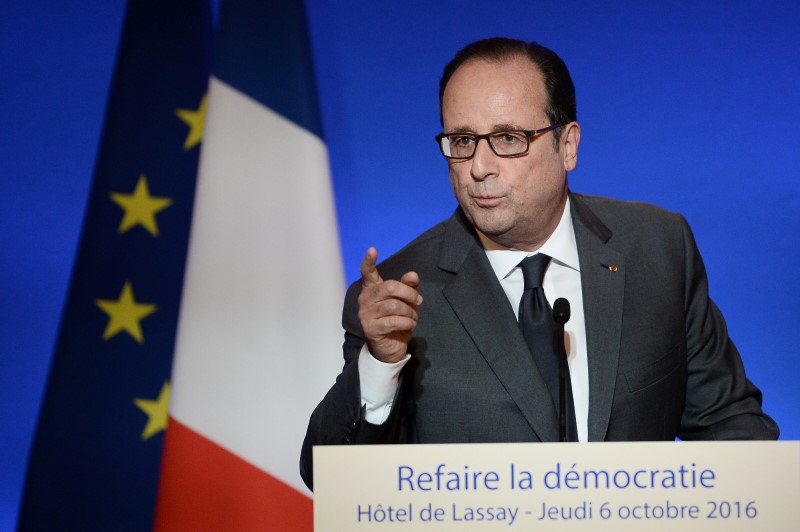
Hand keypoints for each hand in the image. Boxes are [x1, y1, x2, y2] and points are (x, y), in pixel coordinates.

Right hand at [358, 247, 421, 362]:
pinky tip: (409, 325)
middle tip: (419, 301)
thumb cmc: (397, 321)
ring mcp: (366, 314)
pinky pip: (393, 321)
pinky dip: (407, 322)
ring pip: (394, 305)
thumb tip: (413, 274)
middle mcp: (365, 299)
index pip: (367, 272)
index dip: (369, 261)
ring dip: (410, 311)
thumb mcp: (406, 302)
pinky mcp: (370, 328)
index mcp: (372, 289)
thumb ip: (409, 287)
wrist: (390, 349)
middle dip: (409, 293)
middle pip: (389, 287)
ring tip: (413, 317)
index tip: (373, 250)